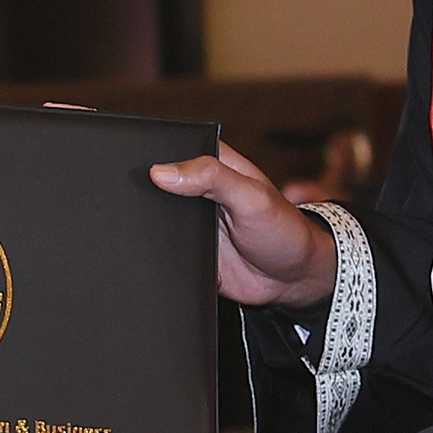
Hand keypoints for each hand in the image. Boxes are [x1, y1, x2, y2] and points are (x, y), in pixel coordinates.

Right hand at [149, 144, 336, 306]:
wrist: (292, 281)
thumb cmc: (284, 230)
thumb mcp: (252, 197)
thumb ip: (212, 178)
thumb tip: (163, 172)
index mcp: (213, 166)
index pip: (174, 151)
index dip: (154, 157)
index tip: (139, 168)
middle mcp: (198, 192)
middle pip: (158, 187)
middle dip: (148, 197)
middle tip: (147, 205)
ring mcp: (191, 223)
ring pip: (156, 221)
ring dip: (153, 228)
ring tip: (161, 233)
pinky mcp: (187, 251)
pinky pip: (163, 251)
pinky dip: (160, 255)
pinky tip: (162, 257)